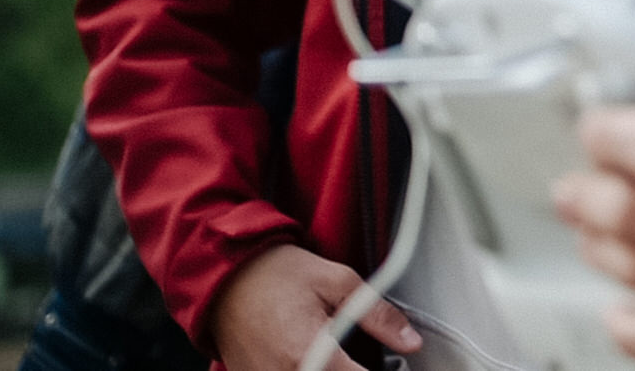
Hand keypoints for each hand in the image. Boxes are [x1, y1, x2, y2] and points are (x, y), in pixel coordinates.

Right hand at [207, 243, 420, 370]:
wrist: (223, 275)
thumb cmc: (274, 273)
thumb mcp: (337, 281)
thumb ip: (377, 315)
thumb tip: (410, 340)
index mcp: (309, 355)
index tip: (394, 364)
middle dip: (354, 370)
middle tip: (360, 355)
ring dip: (333, 370)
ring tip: (336, 354)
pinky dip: (311, 370)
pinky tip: (315, 357)